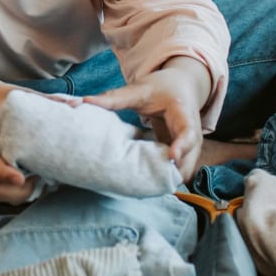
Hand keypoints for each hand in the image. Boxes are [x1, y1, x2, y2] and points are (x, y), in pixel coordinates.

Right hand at [0, 86, 37, 204]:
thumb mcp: (18, 95)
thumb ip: (46, 101)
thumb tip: (77, 104)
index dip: (4, 174)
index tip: (21, 178)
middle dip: (19, 191)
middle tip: (40, 177)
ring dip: (19, 194)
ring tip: (39, 180)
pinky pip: (1, 192)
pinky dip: (17, 193)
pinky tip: (33, 181)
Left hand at [84, 67, 206, 181]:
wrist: (181, 86)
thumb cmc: (160, 88)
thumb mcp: (138, 90)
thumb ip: (112, 98)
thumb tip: (82, 102)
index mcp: (182, 111)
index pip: (188, 131)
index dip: (182, 145)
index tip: (172, 157)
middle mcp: (192, 131)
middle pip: (190, 156)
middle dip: (175, 172)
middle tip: (151, 185)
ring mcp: (191, 144)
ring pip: (186, 168)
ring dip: (170, 179)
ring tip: (144, 188)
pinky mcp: (186, 153)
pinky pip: (180, 170)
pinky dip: (167, 178)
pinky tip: (147, 184)